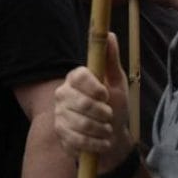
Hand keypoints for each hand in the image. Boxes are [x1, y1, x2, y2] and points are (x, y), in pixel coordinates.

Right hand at [53, 34, 132, 171]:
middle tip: (109, 115)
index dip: (94, 87)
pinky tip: (102, 141)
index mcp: (75, 79)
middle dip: (103, 112)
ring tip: (106, 129)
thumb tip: (110, 34)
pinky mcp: (61, 134)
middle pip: (81, 102)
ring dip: (102, 129)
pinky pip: (79, 139)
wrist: (111, 137)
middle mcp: (62, 94)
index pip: (78, 76)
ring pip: (82, 123)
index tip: (106, 95)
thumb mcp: (117, 82)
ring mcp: (59, 115)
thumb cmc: (114, 106)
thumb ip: (111, 60)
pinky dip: (97, 143)